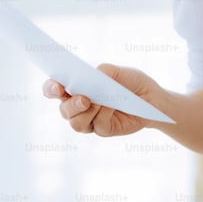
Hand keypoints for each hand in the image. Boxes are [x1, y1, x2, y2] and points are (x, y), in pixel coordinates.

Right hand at [42, 64, 158, 136]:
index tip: (57, 85)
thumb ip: (104, 71)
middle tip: (84, 98)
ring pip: (75, 122)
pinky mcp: (103, 130)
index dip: (50, 88)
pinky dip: (104, 113)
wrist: (152, 97)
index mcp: (76, 88)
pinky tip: (113, 106)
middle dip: (70, 104)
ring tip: (98, 102)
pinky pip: (96, 125)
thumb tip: (94, 75)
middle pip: (63, 109)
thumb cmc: (131, 81)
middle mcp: (78, 106)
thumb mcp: (119, 71)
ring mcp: (90, 120)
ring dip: (85, 112)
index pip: (54, 89)